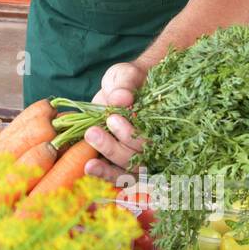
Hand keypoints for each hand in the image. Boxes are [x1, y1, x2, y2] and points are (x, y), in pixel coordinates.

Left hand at [83, 62, 147, 183]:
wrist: (126, 85)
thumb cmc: (131, 79)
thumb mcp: (128, 74)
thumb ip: (126, 83)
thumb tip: (121, 99)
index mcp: (159, 125)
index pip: (152, 139)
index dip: (133, 135)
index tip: (112, 119)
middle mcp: (152, 145)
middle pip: (139, 159)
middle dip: (114, 148)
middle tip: (93, 132)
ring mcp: (137, 155)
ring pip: (128, 172)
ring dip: (108, 169)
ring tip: (89, 162)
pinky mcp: (120, 159)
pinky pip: (117, 175)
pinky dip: (104, 174)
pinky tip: (89, 169)